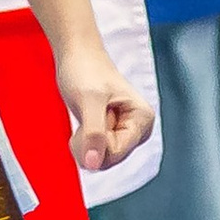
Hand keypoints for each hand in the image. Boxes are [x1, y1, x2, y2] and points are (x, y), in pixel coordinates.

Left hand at [60, 42, 155, 172]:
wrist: (76, 54)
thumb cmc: (84, 70)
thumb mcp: (88, 100)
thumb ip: (93, 133)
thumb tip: (93, 165)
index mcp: (143, 120)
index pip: (115, 153)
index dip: (93, 142)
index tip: (88, 115)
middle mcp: (139, 130)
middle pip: (108, 159)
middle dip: (89, 142)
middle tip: (86, 113)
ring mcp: (126, 134)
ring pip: (100, 159)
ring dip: (84, 141)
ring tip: (86, 114)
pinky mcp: (112, 135)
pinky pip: (94, 153)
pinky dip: (83, 141)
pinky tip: (84, 120)